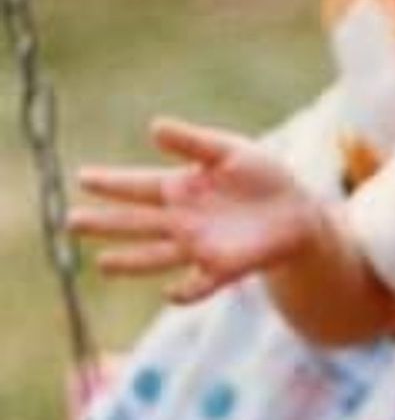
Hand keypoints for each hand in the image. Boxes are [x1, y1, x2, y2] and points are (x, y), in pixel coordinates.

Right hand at [71, 118, 320, 303]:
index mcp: (180, 188)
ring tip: (102, 263)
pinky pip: (199, 284)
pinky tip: (170, 292)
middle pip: (136, 224)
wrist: (298, 213)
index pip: (138, 186)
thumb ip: (193, 142)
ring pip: (156, 257)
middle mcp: (182, 220)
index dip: (111, 183)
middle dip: (105, 224)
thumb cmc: (262, 177)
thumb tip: (154, 126)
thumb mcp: (229, 150)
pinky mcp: (224, 269)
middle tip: (71, 222)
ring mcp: (199, 246)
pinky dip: (185, 291)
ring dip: (130, 261)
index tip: (82, 177)